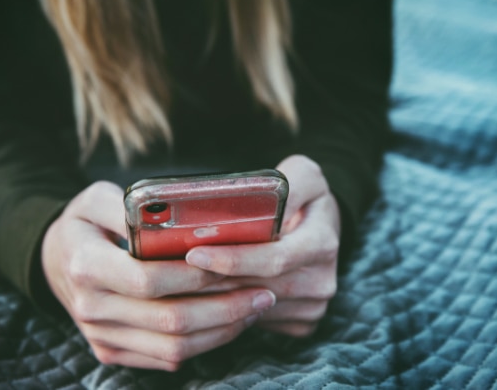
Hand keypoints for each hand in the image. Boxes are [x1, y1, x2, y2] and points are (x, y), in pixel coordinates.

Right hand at [41, 181, 276, 370]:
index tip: (235, 265)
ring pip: (173, 348)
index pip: (149, 279)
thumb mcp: (93, 198)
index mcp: (86, 266)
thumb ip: (129, 204)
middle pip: (169, 320)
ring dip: (221, 331)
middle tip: (263, 292)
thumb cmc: (83, 224)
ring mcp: (101, 336)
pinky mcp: (111, 351)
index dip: (196, 276)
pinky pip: (165, 359)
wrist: (55, 261)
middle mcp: (91, 308)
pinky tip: (227, 322)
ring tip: (254, 308)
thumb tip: (173, 215)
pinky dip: (204, 344)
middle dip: (224, 308)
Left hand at [186, 155, 340, 336]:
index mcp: (322, 242)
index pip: (275, 259)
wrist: (322, 226)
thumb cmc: (305, 196)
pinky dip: (231, 311)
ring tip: (180, 281)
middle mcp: (322, 280)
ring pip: (253, 308)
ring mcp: (312, 306)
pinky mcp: (301, 322)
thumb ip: (285, 183)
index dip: (233, 259)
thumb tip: (258, 200)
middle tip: (173, 271)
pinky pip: (258, 321)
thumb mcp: (303, 174)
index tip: (195, 253)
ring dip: (215, 297)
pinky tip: (207, 293)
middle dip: (213, 282)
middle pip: (257, 288)